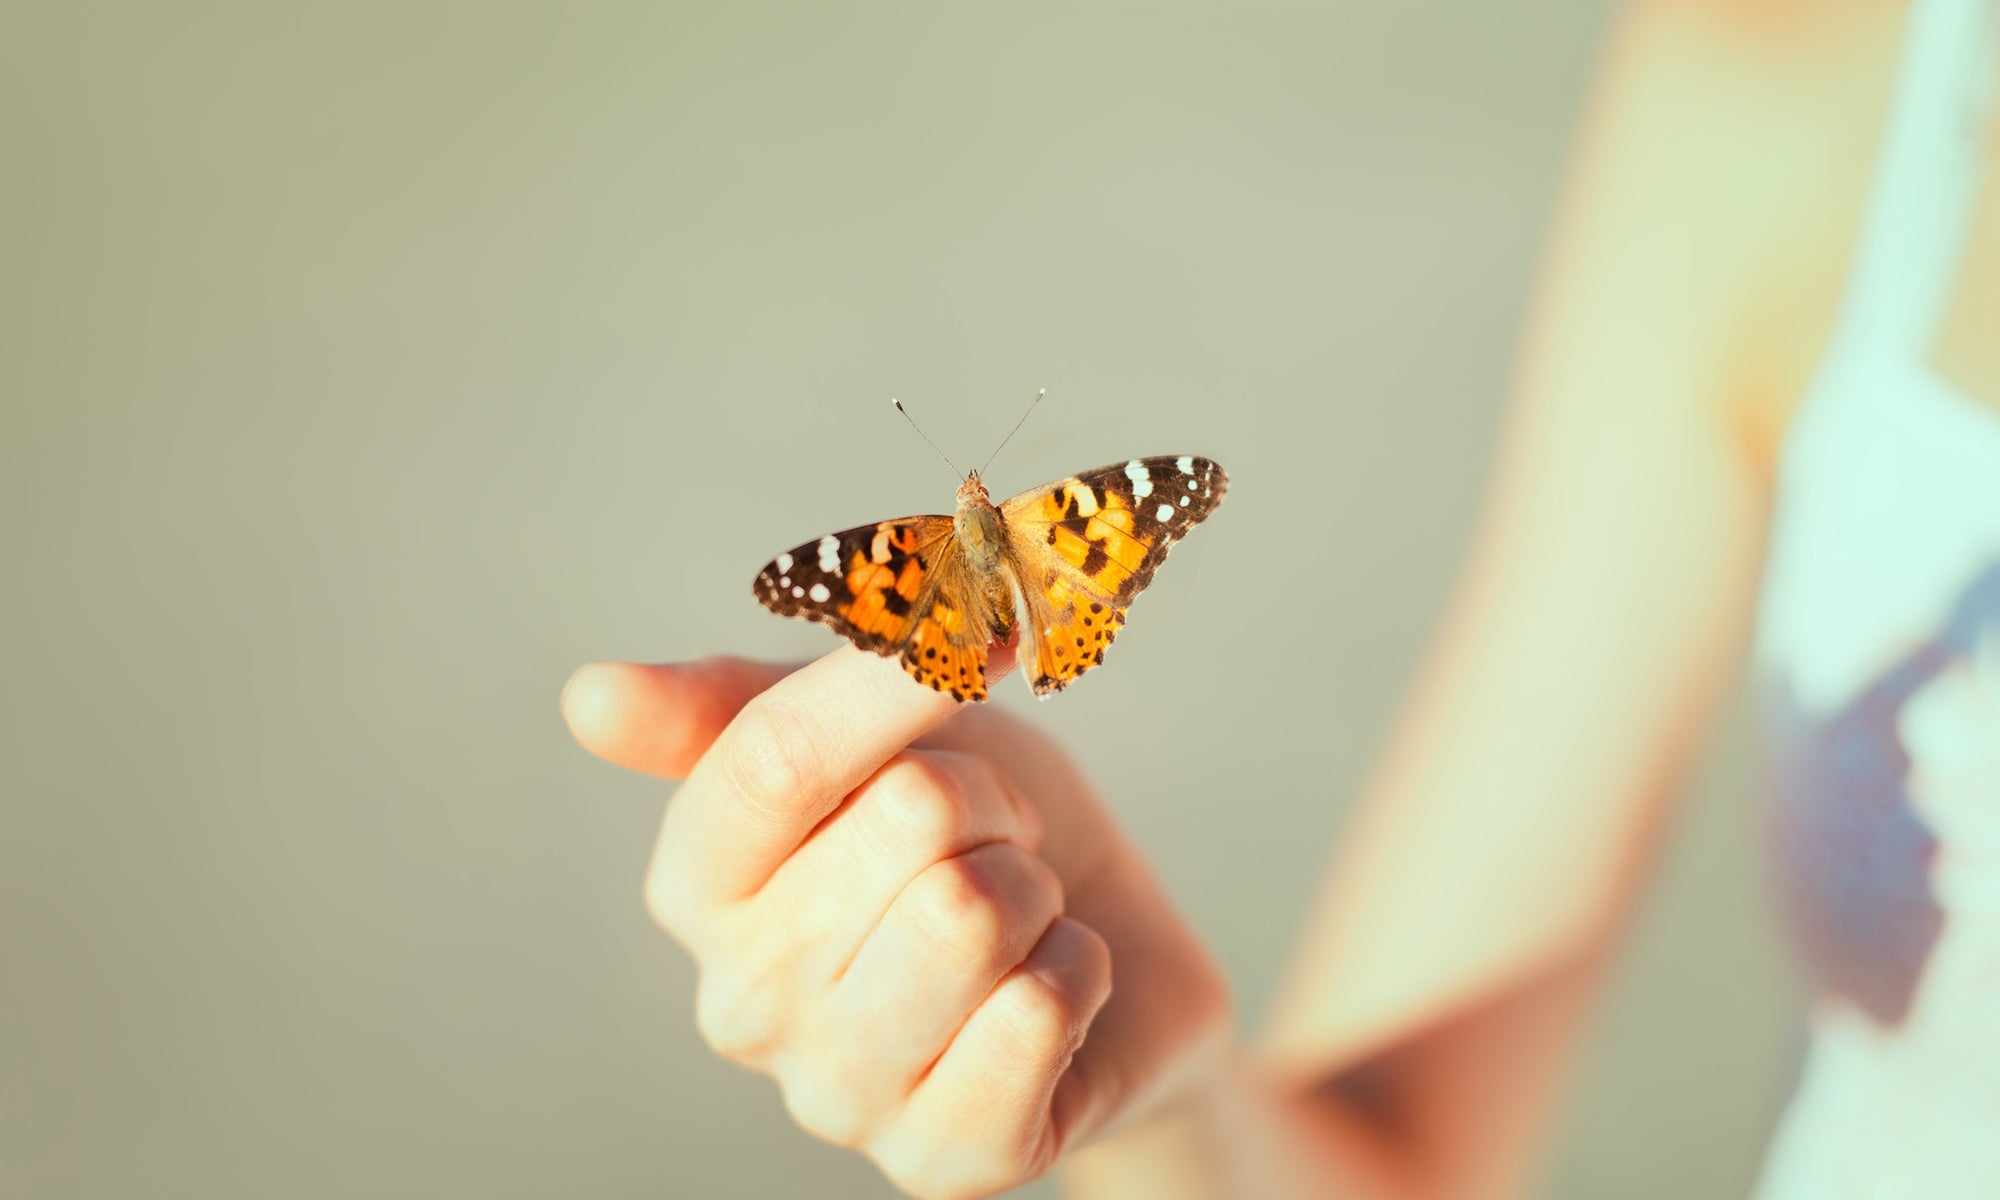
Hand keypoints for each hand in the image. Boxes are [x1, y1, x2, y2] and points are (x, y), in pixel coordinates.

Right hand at [562, 645, 1229, 1199]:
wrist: (1110, 948)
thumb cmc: (976, 829)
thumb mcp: (875, 729)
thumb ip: (745, 703)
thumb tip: (588, 697)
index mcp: (697, 885)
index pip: (772, 758)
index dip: (892, 683)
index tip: (978, 642)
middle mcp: (741, 1002)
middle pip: (910, 819)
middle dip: (989, 805)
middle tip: (989, 841)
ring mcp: (836, 1095)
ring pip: (974, 913)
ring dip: (1032, 890)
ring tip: (1014, 913)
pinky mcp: (943, 1160)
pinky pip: (1036, 1009)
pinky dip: (1076, 970)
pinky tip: (1049, 991)